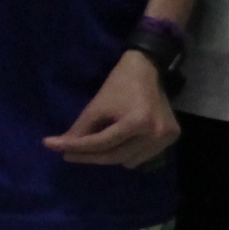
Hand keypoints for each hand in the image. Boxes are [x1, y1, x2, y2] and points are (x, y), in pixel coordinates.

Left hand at [45, 51, 180, 167]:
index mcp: (138, 121)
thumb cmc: (119, 83)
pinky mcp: (173, 137)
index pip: (102, 142)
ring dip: (111, 156)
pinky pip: (143, 157)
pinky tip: (122, 143)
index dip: (77, 147)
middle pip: (115, 156)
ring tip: (100, 146)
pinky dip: (129, 154)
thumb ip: (80, 129)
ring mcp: (166, 138)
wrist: (148, 68)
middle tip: (70, 154)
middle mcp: (155, 133)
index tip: (55, 148)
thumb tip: (60, 147)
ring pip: (128, 161)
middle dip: (89, 156)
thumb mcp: (97, 105)